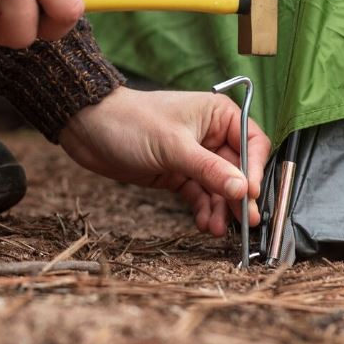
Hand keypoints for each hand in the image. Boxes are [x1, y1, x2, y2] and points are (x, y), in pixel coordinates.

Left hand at [58, 87, 271, 236]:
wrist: (89, 129)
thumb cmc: (131, 122)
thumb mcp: (174, 147)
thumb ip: (210, 170)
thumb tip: (244, 190)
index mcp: (218, 115)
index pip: (252, 143)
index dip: (255, 169)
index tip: (252, 194)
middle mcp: (211, 134)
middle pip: (238, 170)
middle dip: (239, 196)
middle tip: (245, 222)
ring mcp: (195, 156)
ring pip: (219, 187)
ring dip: (220, 208)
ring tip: (216, 229)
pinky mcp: (178, 173)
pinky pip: (200, 194)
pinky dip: (204, 209)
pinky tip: (204, 223)